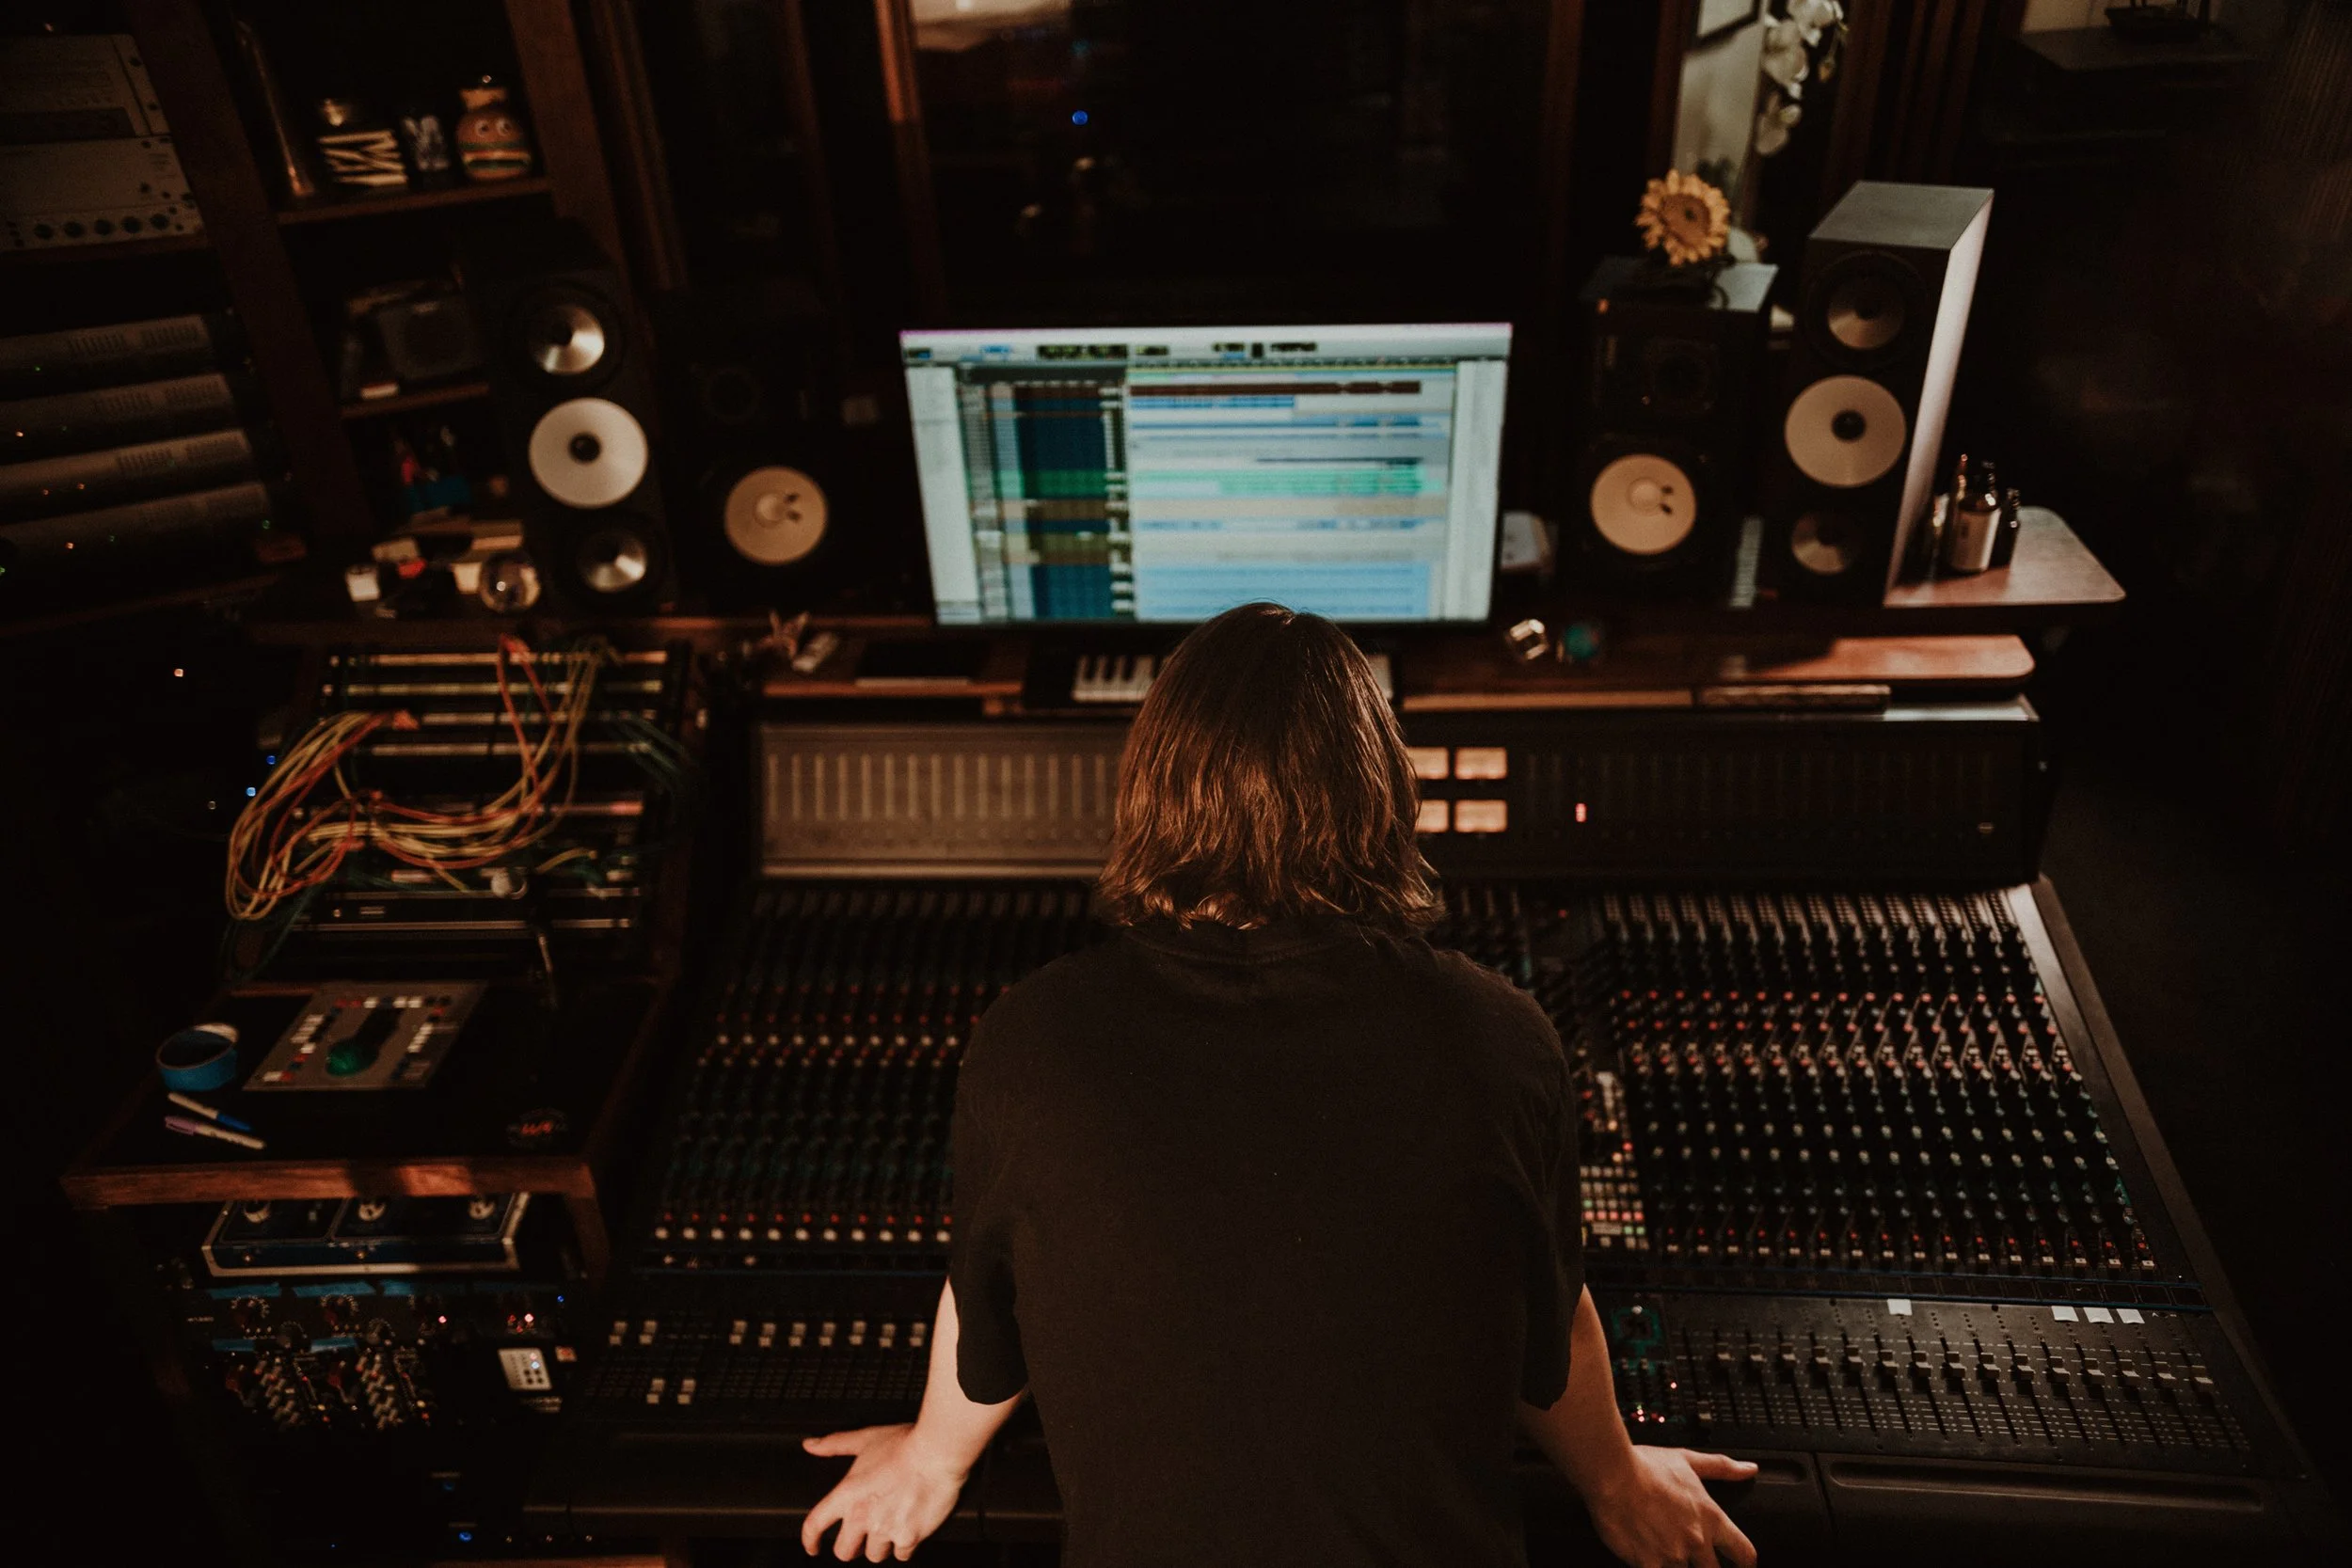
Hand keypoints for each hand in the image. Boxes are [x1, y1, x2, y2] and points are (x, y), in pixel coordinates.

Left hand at [799, 1423, 967, 1560]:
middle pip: (844, 1551)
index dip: (809, 1540)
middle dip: (852, 1546)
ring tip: (891, 1527)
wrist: (937, 1453)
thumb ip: (835, 1444)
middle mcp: (862, 1516)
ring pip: (874, 1555)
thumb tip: (811, 1445)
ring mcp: (885, 1529)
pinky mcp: (908, 1537)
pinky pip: (902, 1555)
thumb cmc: (905, 1444)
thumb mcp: (865, 1439)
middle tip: (862, 1537)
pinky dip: (905, 1545)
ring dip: (881, 1545)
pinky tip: (909, 1530)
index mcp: (847, 1494)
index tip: (812, 1546)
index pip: (815, 1525)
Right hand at [1583, 1446, 1757, 1567]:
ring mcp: (1673, 1556)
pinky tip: (1645, 1559)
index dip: (1746, 1562)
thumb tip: (1748, 1469)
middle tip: (1694, 1559)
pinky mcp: (1649, 1565)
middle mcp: (1696, 1541)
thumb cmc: (1645, 1467)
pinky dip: (1653, 1567)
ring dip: (1676, 1565)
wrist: (1612, 1475)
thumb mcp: (1687, 1461)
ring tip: (1663, 1550)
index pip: (1744, 1553)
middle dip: (1706, 1567)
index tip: (1742, 1565)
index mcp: (1710, 1518)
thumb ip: (1722, 1467)